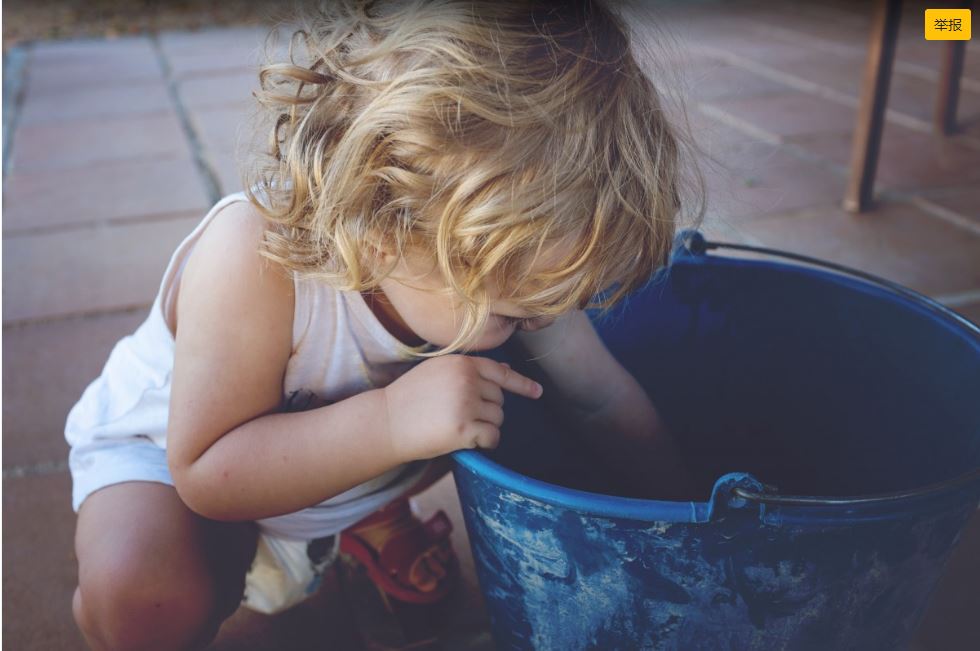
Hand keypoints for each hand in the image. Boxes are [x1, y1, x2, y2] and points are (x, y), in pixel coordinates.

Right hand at [382, 355, 542, 461]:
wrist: (386, 422)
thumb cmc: (411, 398)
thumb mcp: (438, 373)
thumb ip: (470, 371)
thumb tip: (506, 369)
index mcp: (461, 363)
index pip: (501, 372)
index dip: (522, 384)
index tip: (538, 392)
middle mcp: (467, 380)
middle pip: (499, 399)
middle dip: (487, 410)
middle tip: (459, 415)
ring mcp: (466, 403)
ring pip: (498, 418)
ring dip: (485, 426)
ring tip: (456, 426)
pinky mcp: (464, 428)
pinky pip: (492, 437)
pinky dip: (484, 443)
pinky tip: (464, 440)